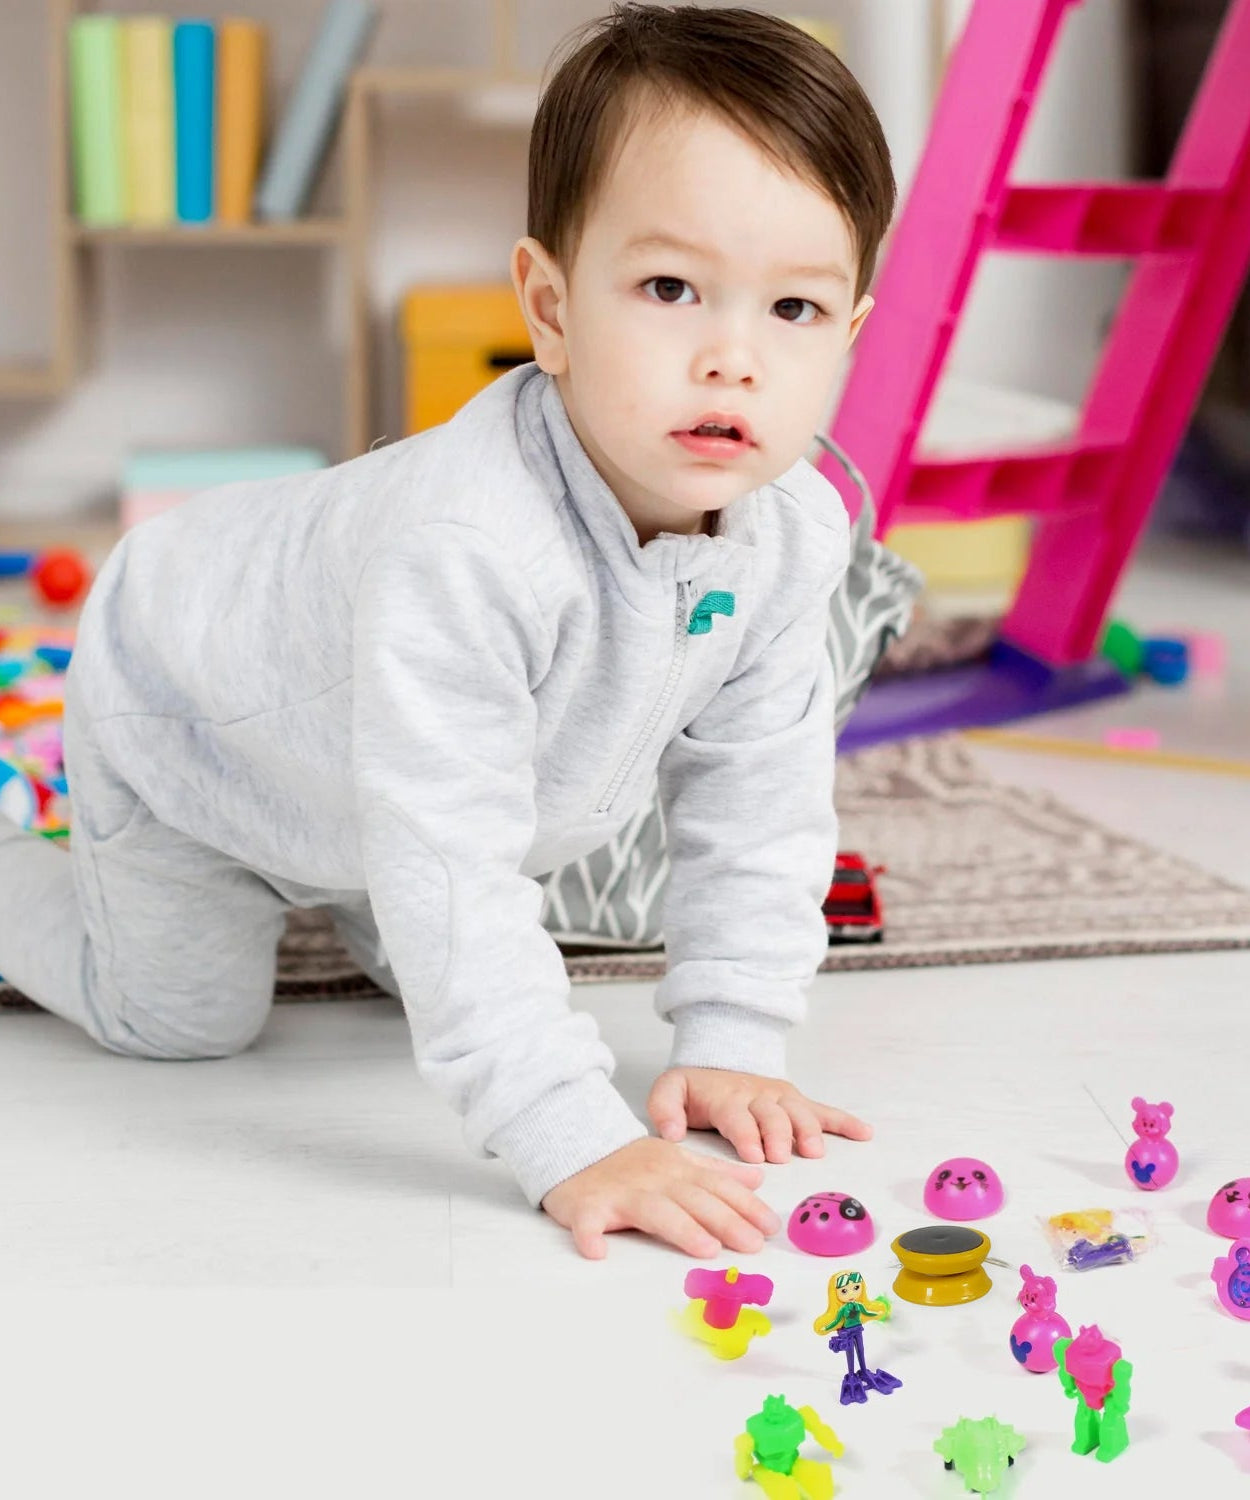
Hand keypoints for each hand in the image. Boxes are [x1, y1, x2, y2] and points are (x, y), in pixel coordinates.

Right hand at [541, 1136, 779, 1259]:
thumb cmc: (631, 1162)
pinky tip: (597, 1252)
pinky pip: (587, 1223)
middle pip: (694, 1200)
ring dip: (680, 1228)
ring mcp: (620, 1193)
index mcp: (677, 1168)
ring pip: (653, 1210)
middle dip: (726, 1221)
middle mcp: (654, 1180)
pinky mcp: (586, 1207)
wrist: (577, 1145)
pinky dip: (589, 1236)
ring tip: (705, 1248)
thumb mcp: (678, 1158)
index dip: (746, 1206)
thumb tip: (757, 1179)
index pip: (717, 1187)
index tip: (770, 1226)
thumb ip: (717, 1171)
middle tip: (752, 1244)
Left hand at [647, 1067, 871, 1164]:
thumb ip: (663, 1108)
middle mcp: (756, 1095)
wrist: (718, 1062)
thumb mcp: (669, 1091)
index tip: (754, 1156)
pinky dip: (844, 1121)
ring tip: (814, 1151)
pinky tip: (864, 1133)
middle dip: (778, 1135)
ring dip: (808, 1130)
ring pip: (798, 1111)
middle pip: (772, 1115)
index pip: (736, 1116)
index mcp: (725, 1097)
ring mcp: (779, 1097)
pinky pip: (822, 1109)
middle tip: (782, 1157)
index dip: (746, 1135)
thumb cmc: (695, 1090)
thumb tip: (670, 1133)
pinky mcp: (795, 1101)